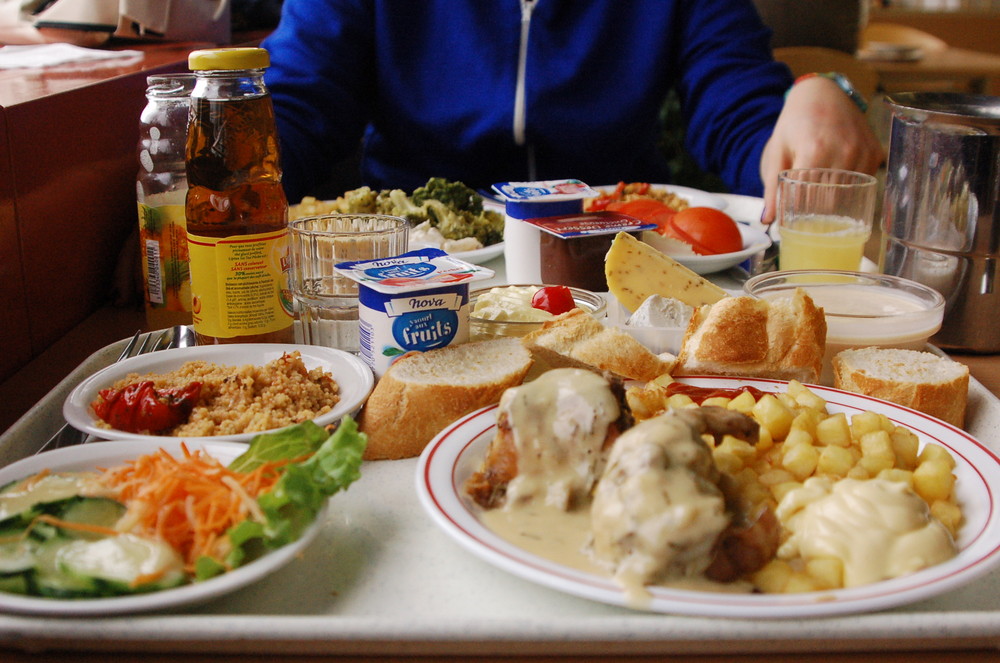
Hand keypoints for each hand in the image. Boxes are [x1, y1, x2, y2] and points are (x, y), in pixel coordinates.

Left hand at [759, 76, 884, 223]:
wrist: (821, 92)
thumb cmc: (795, 123)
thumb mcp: (778, 152)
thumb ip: (773, 188)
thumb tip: (768, 220)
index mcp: (815, 151)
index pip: (811, 199)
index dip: (803, 215)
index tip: (796, 224)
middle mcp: (843, 151)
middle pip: (833, 200)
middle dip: (819, 214)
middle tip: (809, 220)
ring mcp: (862, 151)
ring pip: (851, 195)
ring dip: (837, 203)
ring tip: (823, 207)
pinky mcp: (875, 152)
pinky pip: (865, 183)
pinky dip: (852, 189)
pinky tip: (840, 188)